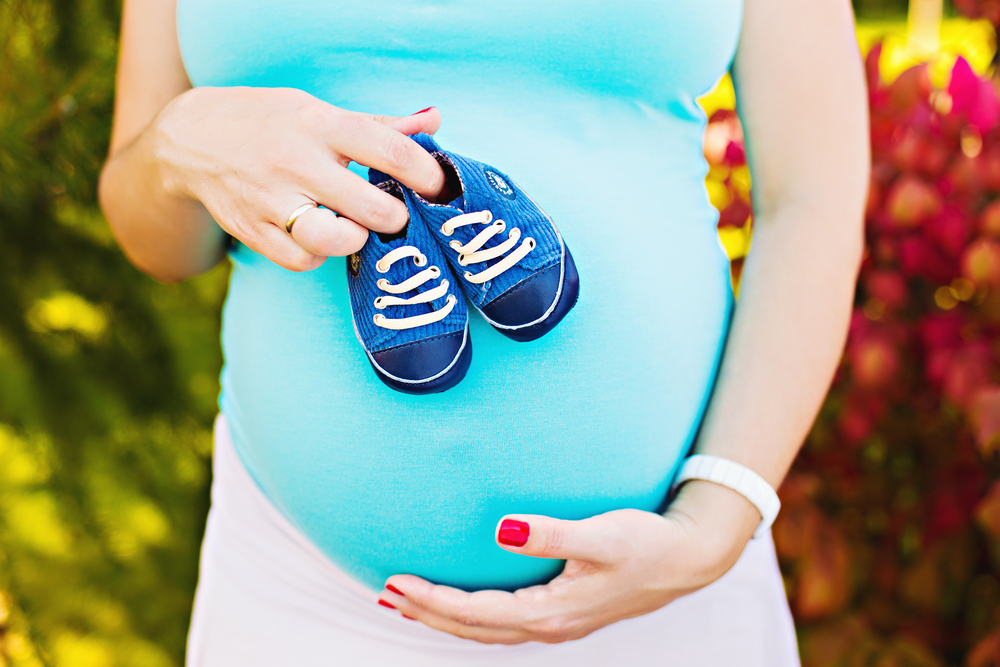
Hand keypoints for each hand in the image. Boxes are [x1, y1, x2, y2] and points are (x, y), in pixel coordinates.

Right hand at [152, 87, 445, 270]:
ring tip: (355, 226)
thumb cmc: (271, 123)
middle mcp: (296, 162)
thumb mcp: (320, 110)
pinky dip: (319, 255)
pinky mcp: (253, 230)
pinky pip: (302, 260)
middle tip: (395, 213)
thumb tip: (434, 121)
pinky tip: (318, 237)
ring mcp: (271, 200)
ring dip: (357, 240)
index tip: (438, 188)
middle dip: (396, 217)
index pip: (391, 152)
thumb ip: (380, 125)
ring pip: (335, 242)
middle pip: (372, 208)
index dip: (427, 176)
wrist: (189, 138)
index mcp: (320, 125)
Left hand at [378, 481, 761, 643]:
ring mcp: (557, 623)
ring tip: (410, 603)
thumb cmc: (647, 544)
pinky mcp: (564, 612)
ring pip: (487, 630)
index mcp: (552, 613)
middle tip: (386, 596)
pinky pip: (505, 623)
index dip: (432, 601)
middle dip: (427, 614)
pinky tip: (466, 602)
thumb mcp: (602, 535)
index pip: (475, 613)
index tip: (395, 583)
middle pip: (472, 630)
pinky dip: (474, 616)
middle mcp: (550, 626)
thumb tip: (503, 529)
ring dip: (446, 618)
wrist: (688, 560)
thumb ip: (551, 534)